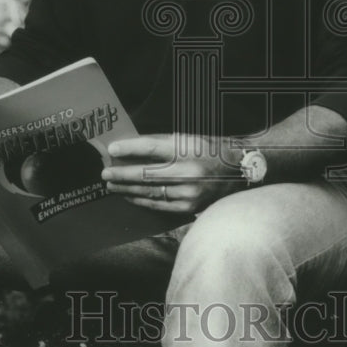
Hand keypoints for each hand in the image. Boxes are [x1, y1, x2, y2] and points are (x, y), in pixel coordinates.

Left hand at [101, 134, 244, 214]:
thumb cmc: (212, 150)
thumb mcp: (189, 139)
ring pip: (150, 191)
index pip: (151, 146)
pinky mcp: (190, 206)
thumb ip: (163, 144)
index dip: (129, 148)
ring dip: (128, 189)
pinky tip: (130, 197)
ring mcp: (189, 191)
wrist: (241, 170)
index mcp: (187, 148)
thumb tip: (133, 149)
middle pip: (146, 173)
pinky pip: (160, 204)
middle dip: (122, 174)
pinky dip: (142, 201)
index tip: (112, 149)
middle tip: (105, 174)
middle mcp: (188, 171)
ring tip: (112, 186)